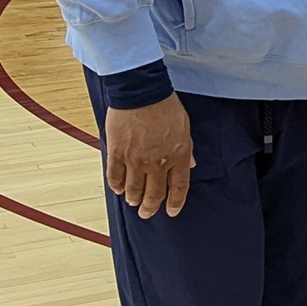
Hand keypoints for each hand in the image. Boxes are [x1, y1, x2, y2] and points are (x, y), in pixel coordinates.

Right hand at [104, 94, 194, 219]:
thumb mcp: (185, 127)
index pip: (179, 187)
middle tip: (147, 213)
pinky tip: (119, 189)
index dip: (175, 202)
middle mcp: (158, 162)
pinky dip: (117, 186)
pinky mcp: (117, 153)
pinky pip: (115, 177)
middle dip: (151, 207)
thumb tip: (191, 165)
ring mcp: (136, 160)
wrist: (142, 92)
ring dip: (134, 199)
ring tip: (133, 202)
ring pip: (134, 189)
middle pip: (154, 193)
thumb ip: (187, 149)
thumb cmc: (166, 106)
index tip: (171, 212)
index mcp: (179, 155)